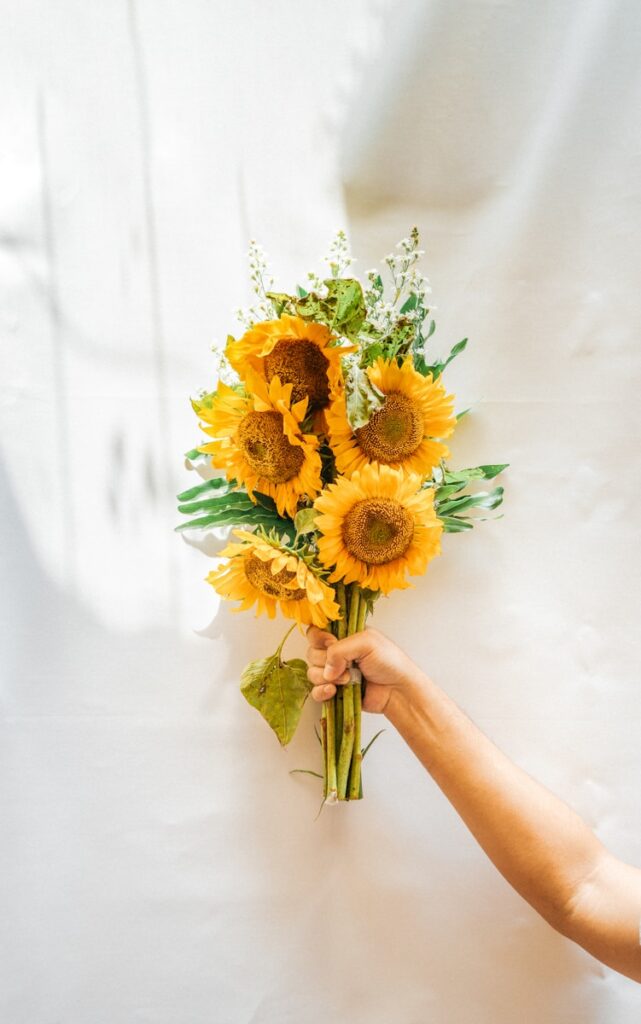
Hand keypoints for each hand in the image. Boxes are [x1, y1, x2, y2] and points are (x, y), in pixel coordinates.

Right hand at [305, 626, 423, 714]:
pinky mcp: (334, 691)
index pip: (316, 632)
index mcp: (343, 636)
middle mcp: (336, 653)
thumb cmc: (389, 662)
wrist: (398, 691)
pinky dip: (321, 692)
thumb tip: (327, 667)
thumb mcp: (367, 642)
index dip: (318, 638)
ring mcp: (334, 672)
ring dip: (326, 678)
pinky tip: (334, 692)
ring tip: (347, 680)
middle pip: (312, 653)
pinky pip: (315, 691)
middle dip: (325, 661)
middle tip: (346, 665)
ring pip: (312, 672)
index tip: (330, 643)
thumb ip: (340, 649)